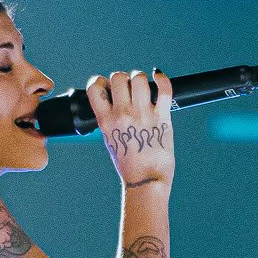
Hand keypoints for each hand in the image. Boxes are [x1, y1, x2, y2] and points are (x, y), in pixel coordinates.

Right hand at [87, 68, 174, 188]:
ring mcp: (143, 115)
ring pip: (139, 78)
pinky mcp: (162, 117)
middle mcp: (123, 115)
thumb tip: (115, 102)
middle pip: (118, 77)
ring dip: (140, 78)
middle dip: (123, 78)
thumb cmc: (130, 165)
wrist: (147, 180)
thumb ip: (110, 120)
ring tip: (143, 86)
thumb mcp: (110, 140)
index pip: (94, 88)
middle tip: (128, 88)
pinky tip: (159, 77)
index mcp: (106, 121)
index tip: (107, 86)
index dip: (101, 81)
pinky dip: (162, 78)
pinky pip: (163, 89)